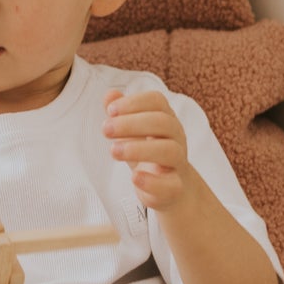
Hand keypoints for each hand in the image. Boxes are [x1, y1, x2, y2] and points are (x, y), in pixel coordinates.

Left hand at [103, 85, 191, 211]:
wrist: (173, 188)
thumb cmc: (149, 154)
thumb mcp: (133, 132)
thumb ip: (121, 113)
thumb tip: (110, 94)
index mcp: (166, 119)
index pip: (157, 101)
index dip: (134, 102)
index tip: (110, 110)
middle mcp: (176, 138)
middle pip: (163, 122)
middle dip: (131, 124)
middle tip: (105, 130)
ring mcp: (178, 163)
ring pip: (169, 150)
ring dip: (139, 149)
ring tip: (114, 151)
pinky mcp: (175, 188)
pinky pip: (171, 184)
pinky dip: (151, 181)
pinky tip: (134, 177)